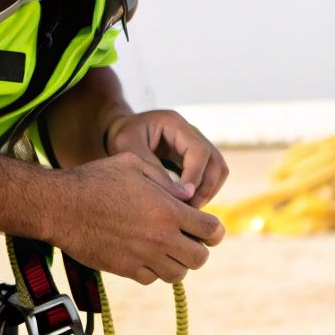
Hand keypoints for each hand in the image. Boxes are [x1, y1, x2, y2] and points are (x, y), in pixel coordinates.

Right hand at [41, 153, 225, 284]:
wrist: (61, 206)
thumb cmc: (96, 179)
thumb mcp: (134, 164)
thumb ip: (166, 180)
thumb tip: (187, 195)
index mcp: (168, 211)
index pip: (211, 230)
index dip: (213, 229)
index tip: (206, 226)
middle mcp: (160, 238)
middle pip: (200, 258)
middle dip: (198, 248)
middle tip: (186, 238)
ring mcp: (142, 257)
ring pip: (178, 274)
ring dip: (177, 262)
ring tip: (166, 248)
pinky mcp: (125, 269)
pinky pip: (152, 279)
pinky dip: (153, 269)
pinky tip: (144, 254)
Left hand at [102, 109, 229, 208]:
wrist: (117, 132)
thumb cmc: (121, 138)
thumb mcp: (129, 150)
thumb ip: (153, 170)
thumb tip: (183, 195)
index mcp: (175, 124)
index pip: (199, 151)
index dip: (195, 176)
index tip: (184, 198)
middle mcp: (191, 133)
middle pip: (216, 162)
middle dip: (206, 189)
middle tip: (189, 210)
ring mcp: (196, 146)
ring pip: (217, 171)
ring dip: (207, 192)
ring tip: (188, 210)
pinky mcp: (194, 160)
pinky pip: (208, 178)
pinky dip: (202, 193)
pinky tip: (185, 205)